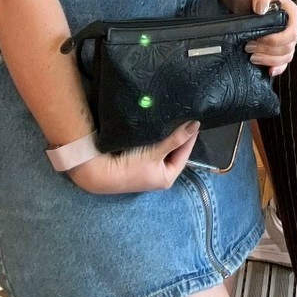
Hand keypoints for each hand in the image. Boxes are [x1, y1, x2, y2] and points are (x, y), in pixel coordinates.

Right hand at [72, 122, 199, 194]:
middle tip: (185, 118)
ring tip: (174, 120)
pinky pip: (153, 148)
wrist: (100, 171)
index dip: (189, 139)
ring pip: (163, 150)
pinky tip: (158, 127)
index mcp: (167, 178)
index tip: (195, 122)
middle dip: (178, 137)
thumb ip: (176, 139)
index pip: (184, 155)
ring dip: (167, 137)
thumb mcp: (156, 152)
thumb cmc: (131, 165)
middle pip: (174, 152)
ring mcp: (148, 170)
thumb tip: (195, 125)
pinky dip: (157, 139)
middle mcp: (158, 176)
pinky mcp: (138, 162)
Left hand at [239, 0, 296, 76]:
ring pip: (286, 57)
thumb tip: (262, 9)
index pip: (291, 33)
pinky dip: (277, 68)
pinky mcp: (276, 47)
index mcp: (291, 13)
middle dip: (268, 51)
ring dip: (270, 60)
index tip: (257, 39)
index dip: (275, 41)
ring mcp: (285, 38)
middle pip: (288, 48)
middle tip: (248, 47)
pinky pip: (283, 62)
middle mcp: (291, 27)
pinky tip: (268, 72)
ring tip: (251, 57)